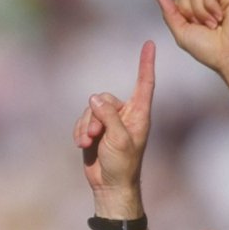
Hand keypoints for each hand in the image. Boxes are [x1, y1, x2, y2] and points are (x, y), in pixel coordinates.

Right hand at [75, 41, 155, 207]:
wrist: (110, 186)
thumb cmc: (122, 165)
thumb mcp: (118, 139)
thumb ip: (108, 116)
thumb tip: (94, 97)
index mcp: (139, 114)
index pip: (144, 83)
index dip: (146, 63)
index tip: (150, 44)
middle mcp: (125, 114)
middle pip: (105, 99)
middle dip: (94, 116)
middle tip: (95, 135)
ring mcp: (109, 122)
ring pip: (90, 110)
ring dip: (85, 126)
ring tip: (88, 143)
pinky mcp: (95, 130)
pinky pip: (82, 121)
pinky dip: (79, 131)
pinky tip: (81, 145)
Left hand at [155, 0, 228, 72]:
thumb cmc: (209, 50)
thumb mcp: (181, 32)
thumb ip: (169, 12)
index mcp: (196, 9)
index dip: (181, 12)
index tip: (192, 27)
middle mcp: (207, 0)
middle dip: (189, 11)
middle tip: (203, 26)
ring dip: (201, 12)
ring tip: (213, 24)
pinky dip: (211, 6)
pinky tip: (221, 18)